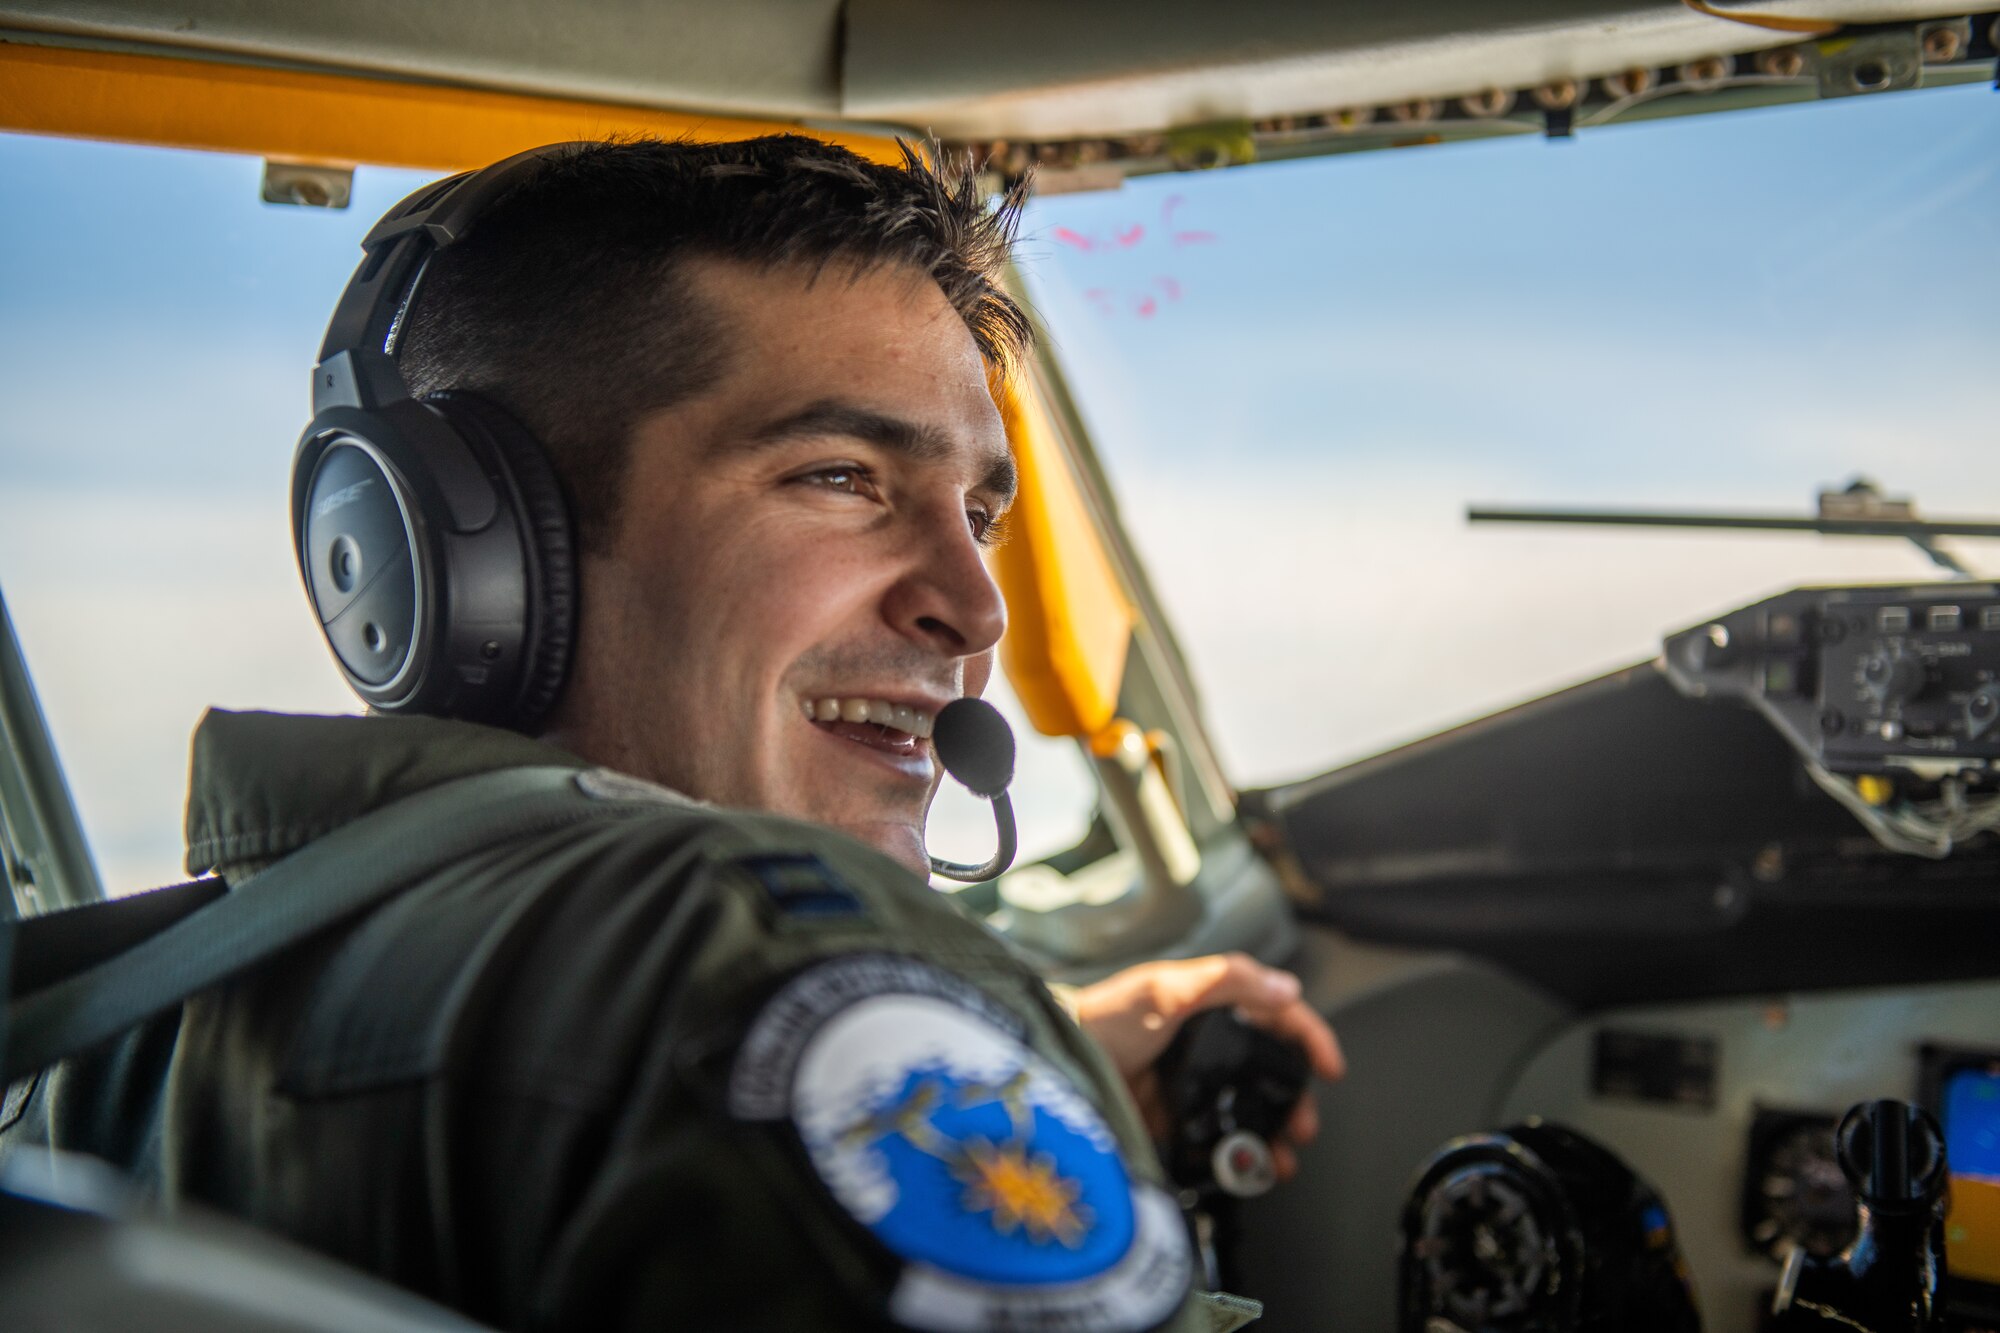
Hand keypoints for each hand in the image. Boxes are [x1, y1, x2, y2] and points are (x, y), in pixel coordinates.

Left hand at [1069, 952, 1343, 1181]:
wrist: (1056, 1064)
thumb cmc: (1103, 1018)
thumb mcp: (1166, 989)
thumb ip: (1227, 981)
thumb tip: (1285, 987)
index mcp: (1209, 1002)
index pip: (1275, 1015)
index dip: (1309, 1038)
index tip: (1330, 1068)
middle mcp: (1204, 1040)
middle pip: (1267, 1070)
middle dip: (1294, 1100)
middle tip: (1302, 1127)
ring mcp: (1188, 1081)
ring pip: (1244, 1107)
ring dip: (1268, 1133)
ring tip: (1278, 1160)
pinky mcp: (1170, 1116)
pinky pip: (1211, 1135)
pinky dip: (1232, 1152)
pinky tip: (1242, 1169)